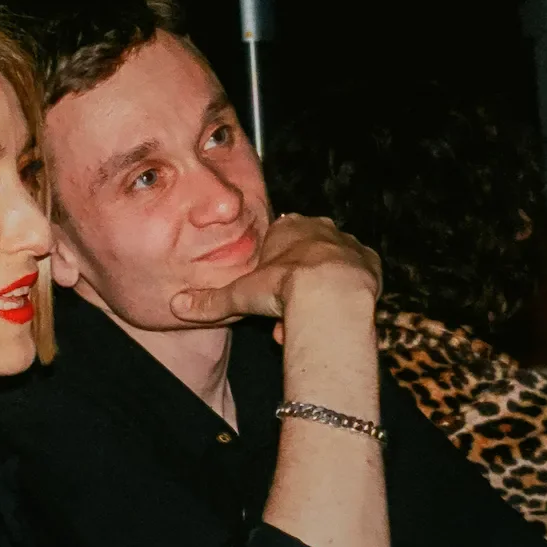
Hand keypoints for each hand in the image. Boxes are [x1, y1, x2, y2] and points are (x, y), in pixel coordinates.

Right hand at [170, 214, 379, 326]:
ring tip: (307, 318)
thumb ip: (210, 302)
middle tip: (285, 308)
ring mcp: (347, 244)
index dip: (270, 267)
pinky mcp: (369, 262)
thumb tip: (177, 306)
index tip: (266, 289)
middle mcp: (319, 228)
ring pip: (330, 266)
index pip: (277, 238)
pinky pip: (357, 276)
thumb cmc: (283, 287)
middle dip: (295, 280)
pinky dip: (346, 291)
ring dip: (319, 289)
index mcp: (287, 227)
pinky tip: (334, 310)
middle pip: (304, 252)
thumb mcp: (238, 296)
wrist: (330, 294)